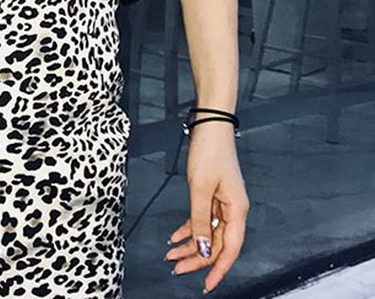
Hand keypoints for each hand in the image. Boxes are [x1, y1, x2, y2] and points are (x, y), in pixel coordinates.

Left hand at [165, 123, 248, 293]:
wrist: (210, 125)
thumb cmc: (209, 152)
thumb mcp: (199, 188)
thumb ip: (199, 220)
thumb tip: (200, 249)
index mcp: (236, 210)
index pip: (229, 249)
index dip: (217, 269)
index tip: (206, 284)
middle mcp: (233, 209)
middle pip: (216, 243)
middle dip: (195, 258)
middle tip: (175, 267)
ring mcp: (223, 202)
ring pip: (207, 232)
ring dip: (190, 243)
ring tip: (170, 254)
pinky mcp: (214, 194)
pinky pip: (203, 218)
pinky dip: (189, 227)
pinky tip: (175, 236)